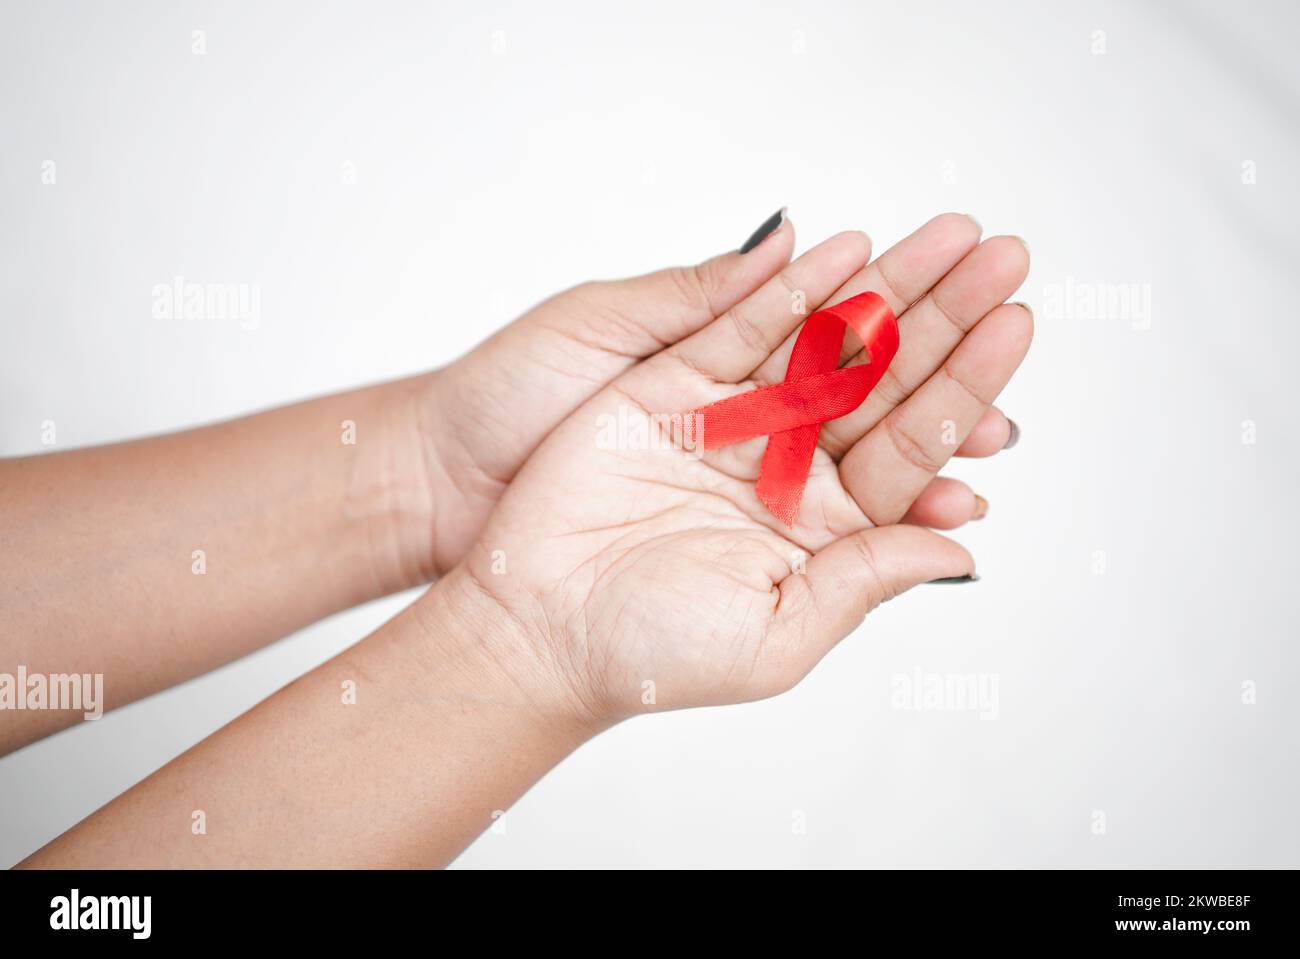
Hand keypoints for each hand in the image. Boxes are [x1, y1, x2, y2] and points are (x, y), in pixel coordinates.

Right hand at [436, 214, 1031, 721]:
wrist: (536, 627)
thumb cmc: (653, 654)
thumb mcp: (779, 637)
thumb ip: (868, 580)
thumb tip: (961, 545)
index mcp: (827, 526)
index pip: (913, 444)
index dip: (967, 386)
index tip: (1015, 324)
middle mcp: (790, 467)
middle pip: (883, 378)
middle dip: (944, 316)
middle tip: (1004, 255)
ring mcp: (734, 424)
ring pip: (821, 342)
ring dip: (883, 287)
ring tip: (944, 235)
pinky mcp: (671, 391)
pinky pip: (738, 330)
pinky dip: (786, 292)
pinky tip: (839, 253)